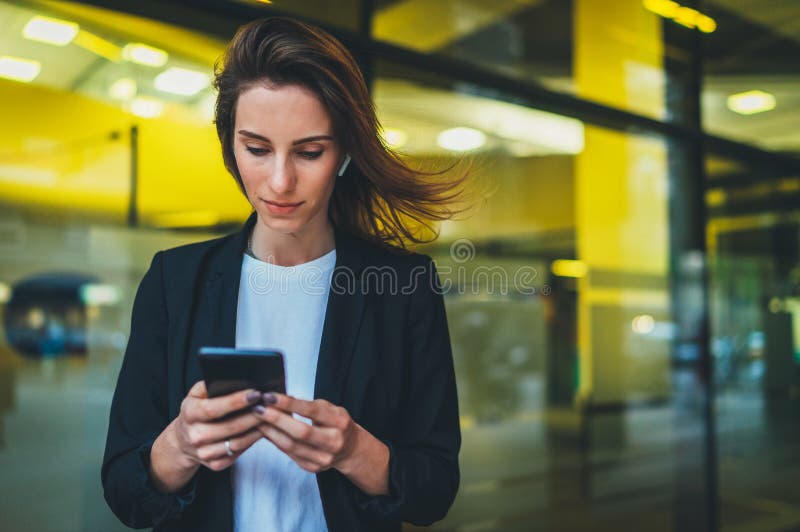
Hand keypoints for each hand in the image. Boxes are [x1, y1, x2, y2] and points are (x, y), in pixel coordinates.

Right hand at [149, 381, 264, 492]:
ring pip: (237, 442)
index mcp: (189, 414)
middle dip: (253, 415)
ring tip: (270, 416)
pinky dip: (252, 441)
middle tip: (270, 405)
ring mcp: (204, 453)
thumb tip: (233, 378)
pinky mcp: (215, 464)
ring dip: (257, 429)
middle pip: (230, 427)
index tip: (255, 393)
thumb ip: (210, 384)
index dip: (236, 401)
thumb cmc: (196, 411)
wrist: (183, 440)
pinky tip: (261, 430)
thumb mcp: (196, 394)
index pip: (213, 408)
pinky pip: (238, 453)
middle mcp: (195, 436)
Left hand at [252, 394, 357, 472]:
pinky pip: (289, 453)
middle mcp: (334, 442)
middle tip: (258, 408)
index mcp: (340, 422)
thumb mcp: (329, 408)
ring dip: (271, 431)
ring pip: (291, 445)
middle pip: (300, 432)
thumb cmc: (335, 422)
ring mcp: (323, 458)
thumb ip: (307, 405)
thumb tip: (278, 400)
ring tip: (257, 419)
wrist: (349, 449)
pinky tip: (265, 431)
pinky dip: (275, 441)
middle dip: (276, 419)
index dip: (289, 403)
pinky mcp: (312, 467)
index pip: (312, 411)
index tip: (269, 396)